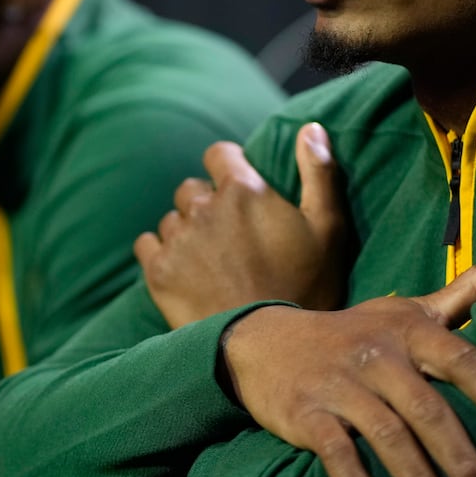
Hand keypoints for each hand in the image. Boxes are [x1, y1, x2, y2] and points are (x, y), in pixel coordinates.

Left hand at [134, 124, 348, 328]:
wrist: (268, 349)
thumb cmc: (307, 289)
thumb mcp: (328, 229)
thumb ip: (319, 173)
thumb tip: (311, 127)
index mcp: (243, 189)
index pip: (219, 153)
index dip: (229, 169)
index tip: (239, 192)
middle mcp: (203, 207)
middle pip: (192, 189)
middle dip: (207, 206)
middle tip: (230, 240)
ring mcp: (177, 239)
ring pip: (172, 219)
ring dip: (186, 233)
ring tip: (211, 264)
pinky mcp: (156, 270)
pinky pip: (147, 245)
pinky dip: (161, 254)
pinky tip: (184, 274)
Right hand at [221, 243, 475, 476]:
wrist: (264, 341)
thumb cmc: (355, 333)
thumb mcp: (404, 310)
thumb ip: (461, 294)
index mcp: (407, 330)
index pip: (459, 357)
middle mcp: (375, 354)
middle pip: (426, 409)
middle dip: (461, 458)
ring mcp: (338, 384)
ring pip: (385, 436)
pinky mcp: (304, 412)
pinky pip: (335, 453)